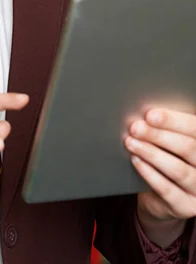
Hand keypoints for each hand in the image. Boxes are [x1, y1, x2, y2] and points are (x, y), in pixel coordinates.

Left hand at [125, 108, 195, 223]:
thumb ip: (166, 129)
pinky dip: (149, 173)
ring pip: (178, 169)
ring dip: (151, 153)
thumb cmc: (167, 159)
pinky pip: (167, 189)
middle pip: (187, 148)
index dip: (173, 121)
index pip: (194, 128)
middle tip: (136, 127)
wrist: (162, 198)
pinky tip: (136, 160)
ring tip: (131, 142)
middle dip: (158, 135)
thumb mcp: (169, 142)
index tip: (150, 115)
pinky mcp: (187, 207)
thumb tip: (146, 114)